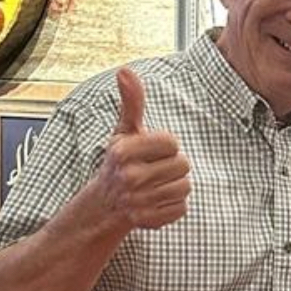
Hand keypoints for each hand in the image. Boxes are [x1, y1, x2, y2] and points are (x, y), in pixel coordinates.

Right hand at [94, 68, 191, 229]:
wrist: (105, 204)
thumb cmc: (120, 161)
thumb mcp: (124, 131)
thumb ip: (131, 102)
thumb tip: (126, 70)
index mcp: (123, 151)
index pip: (172, 142)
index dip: (166, 145)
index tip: (150, 151)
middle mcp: (129, 176)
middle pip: (183, 165)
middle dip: (172, 166)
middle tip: (153, 169)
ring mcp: (138, 201)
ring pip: (185, 187)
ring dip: (174, 185)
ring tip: (154, 185)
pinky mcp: (148, 220)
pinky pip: (182, 208)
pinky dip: (173, 205)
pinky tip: (155, 201)